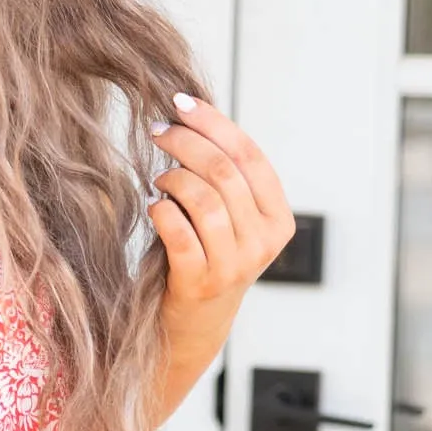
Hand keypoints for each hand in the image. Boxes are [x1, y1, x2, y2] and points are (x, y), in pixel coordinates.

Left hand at [148, 94, 296, 405]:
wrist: (191, 328)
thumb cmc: (204, 259)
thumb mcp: (229, 219)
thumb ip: (225, 177)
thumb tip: (191, 112)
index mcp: (278, 219)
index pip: (250, 156)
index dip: (214, 123)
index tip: (180, 102)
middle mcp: (263, 242)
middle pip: (225, 172)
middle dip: (185, 143)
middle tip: (157, 133)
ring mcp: (234, 266)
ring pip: (204, 198)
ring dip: (172, 178)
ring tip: (158, 180)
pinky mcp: (200, 283)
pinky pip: (179, 231)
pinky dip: (161, 211)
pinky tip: (153, 207)